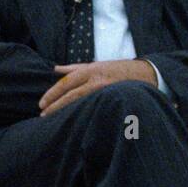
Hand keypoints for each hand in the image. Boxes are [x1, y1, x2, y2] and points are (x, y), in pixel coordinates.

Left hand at [39, 59, 156, 116]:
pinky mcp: (113, 101)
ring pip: (81, 102)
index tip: (41, 104)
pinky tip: (74, 122)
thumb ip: (75, 68)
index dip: (52, 94)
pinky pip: (94, 109)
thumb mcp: (96, 65)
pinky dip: (82, 114)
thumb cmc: (118, 69)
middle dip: (55, 105)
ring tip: (53, 120)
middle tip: (43, 115)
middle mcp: (97, 80)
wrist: (146, 74)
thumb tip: (55, 69)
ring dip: (66, 111)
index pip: (66, 82)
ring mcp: (106, 91)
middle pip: (71, 94)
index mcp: (91, 70)